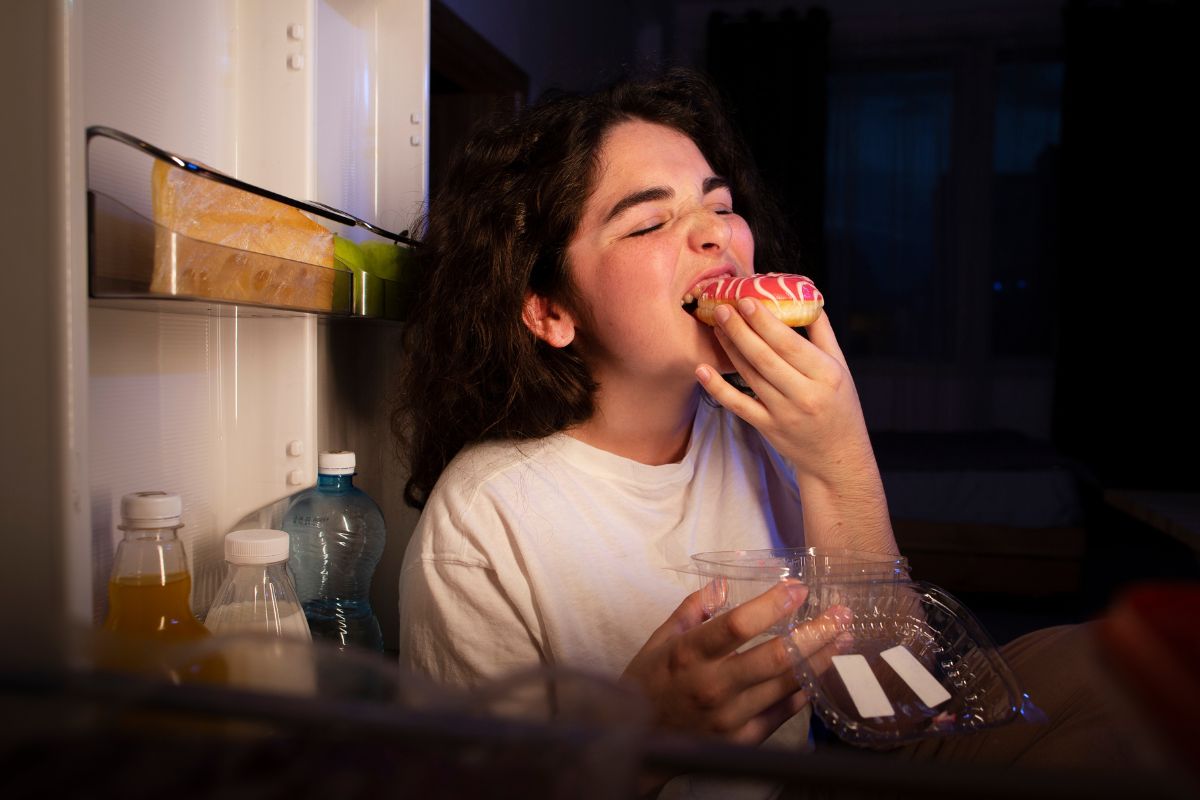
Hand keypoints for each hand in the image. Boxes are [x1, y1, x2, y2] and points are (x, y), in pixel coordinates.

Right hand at [620, 580, 847, 744]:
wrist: (641, 741)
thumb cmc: (650, 683)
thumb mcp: (660, 639)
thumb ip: (693, 609)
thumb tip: (723, 583)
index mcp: (689, 654)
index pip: (737, 626)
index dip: (772, 605)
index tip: (798, 588)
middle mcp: (712, 686)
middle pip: (773, 657)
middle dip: (814, 633)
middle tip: (841, 615)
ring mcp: (730, 717)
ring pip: (785, 685)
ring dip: (819, 660)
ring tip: (842, 639)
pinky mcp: (742, 740)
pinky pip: (783, 713)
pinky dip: (804, 691)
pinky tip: (820, 672)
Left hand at [697, 300, 874, 489]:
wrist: (837, 456)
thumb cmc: (839, 404)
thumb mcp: (840, 367)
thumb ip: (822, 333)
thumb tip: (805, 297)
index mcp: (825, 374)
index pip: (789, 343)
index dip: (764, 322)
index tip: (746, 300)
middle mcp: (804, 394)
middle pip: (765, 357)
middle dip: (740, 330)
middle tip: (721, 308)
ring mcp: (783, 413)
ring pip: (750, 376)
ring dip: (730, 349)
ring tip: (716, 326)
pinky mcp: (767, 428)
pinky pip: (738, 405)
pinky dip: (717, 388)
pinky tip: (702, 370)